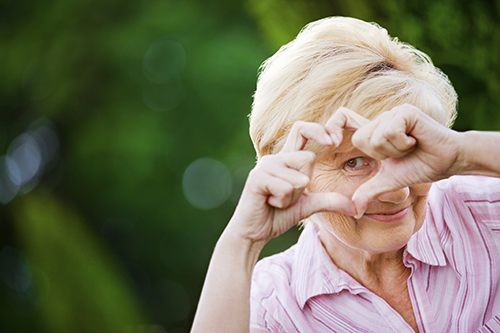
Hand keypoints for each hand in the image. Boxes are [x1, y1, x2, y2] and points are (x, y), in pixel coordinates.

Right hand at [227, 121, 356, 245]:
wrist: (253, 233)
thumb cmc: (277, 216)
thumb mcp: (308, 206)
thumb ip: (330, 201)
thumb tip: (356, 207)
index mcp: (286, 159)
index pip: (301, 130)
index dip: (317, 130)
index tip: (333, 141)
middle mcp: (274, 158)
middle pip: (308, 159)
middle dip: (304, 185)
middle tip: (286, 197)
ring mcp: (264, 166)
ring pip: (299, 178)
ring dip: (292, 198)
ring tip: (276, 201)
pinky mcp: (257, 178)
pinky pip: (286, 188)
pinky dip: (282, 202)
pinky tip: (269, 203)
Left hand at [331, 104, 459, 214]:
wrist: (447, 162)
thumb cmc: (419, 167)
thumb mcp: (388, 182)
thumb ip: (368, 192)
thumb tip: (354, 212)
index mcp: (372, 132)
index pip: (341, 121)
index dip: (332, 127)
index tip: (329, 141)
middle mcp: (379, 119)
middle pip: (360, 139)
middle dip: (381, 155)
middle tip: (400, 153)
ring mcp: (392, 113)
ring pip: (376, 137)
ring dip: (395, 151)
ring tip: (409, 147)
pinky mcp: (404, 111)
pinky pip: (390, 131)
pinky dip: (403, 143)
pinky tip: (415, 140)